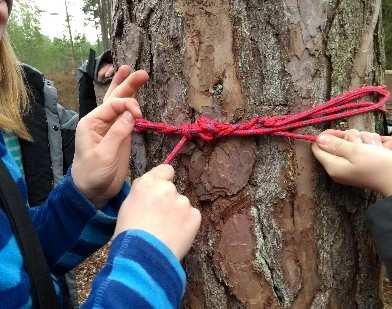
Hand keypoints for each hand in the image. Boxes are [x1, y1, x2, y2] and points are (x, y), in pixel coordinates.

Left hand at [71, 66, 148, 205]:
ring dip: (128, 89)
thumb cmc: (93, 173)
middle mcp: (100, 121)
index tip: (140, 115)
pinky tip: (135, 97)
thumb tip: (132, 114)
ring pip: (119, 104)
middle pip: (114, 98)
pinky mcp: (119, 135)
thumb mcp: (104, 155)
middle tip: (142, 73)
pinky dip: (131, 105)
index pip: (113, 105)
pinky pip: (125, 116)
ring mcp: (110, 127)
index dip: (128, 105)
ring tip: (135, 74)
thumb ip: (118, 133)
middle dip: (127, 84)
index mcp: (92, 122)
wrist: (93, 190)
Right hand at [114, 164, 201, 259]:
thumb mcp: (127, 207)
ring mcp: (182, 201)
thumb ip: (143, 193)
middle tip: (159, 219)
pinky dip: (187, 225)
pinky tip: (175, 237)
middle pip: (172, 190)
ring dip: (177, 215)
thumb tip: (150, 193)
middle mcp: (166, 188)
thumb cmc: (129, 236)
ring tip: (165, 233)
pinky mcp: (194, 215)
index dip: (164, 180)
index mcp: (146, 183)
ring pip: (182, 205)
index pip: (165, 170)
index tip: (161, 190)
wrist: (143, 257)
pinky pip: (192, 217)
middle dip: (169, 201)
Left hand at [312, 129, 391, 195]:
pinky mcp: (363, 159)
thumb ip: (335, 144)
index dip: (326, 137)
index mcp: (332, 166)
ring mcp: (351, 162)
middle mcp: (339, 165)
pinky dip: (370, 143)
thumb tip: (318, 139)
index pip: (318, 148)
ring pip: (352, 139)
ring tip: (372, 148)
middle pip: (336, 141)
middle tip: (361, 144)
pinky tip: (378, 148)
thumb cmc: (377, 166)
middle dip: (350, 138)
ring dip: (363, 139)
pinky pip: (362, 144)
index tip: (339, 132)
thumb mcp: (355, 152)